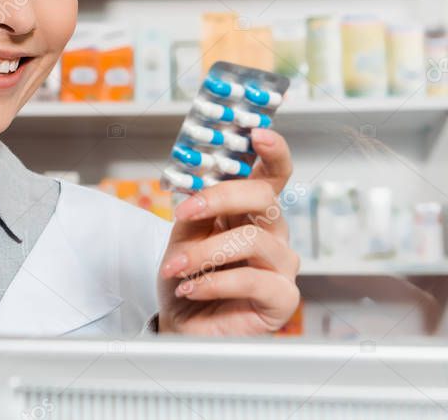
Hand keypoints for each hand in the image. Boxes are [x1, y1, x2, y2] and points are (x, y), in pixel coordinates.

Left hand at [157, 128, 299, 335]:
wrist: (181, 325)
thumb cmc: (187, 277)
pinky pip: (254, 280)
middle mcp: (273, 234)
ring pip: (252, 240)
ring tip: (174, 268)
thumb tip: (196, 182)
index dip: (272, 151)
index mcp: (251, 212)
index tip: (257, 132)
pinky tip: (190, 288)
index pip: (272, 175)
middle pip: (264, 198)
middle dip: (220, 197)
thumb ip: (195, 208)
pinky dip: (213, 282)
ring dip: (202, 252)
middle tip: (184, 210)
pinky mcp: (283, 299)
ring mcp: (282, 266)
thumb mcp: (182, 235)